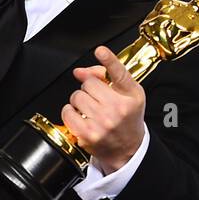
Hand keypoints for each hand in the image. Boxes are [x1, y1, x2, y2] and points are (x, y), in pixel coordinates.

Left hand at [61, 46, 144, 173]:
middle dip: (89, 89)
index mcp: (130, 97)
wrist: (128, 149)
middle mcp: (118, 109)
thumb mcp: (128, 94)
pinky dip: (70, 112)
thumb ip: (108, 77)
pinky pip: (68, 111)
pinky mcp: (88, 133)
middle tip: (98, 99)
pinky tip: (81, 117)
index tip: (100, 50)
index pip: (119, 74)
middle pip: (88, 83)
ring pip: (77, 96)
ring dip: (79, 101)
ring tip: (91, 109)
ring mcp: (102, 122)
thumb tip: (80, 71)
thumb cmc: (127, 118)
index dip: (109, 59)